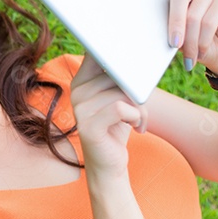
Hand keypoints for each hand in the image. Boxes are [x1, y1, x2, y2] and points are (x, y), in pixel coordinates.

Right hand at [70, 53, 146, 174]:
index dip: (117, 54)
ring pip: (121, 92)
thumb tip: (136, 55)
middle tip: (141, 107)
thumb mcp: (119, 98)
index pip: (98, 54)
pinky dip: (136, 117)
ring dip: (140, 108)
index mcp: (81, 81)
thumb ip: (120, 77)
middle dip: (137, 90)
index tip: (133, 57)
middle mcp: (76, 93)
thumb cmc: (117, 128)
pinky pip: (120, 109)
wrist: (109, 165)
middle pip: (117, 74)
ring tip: (138, 121)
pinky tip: (136, 127)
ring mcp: (80, 110)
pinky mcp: (88, 126)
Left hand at [169, 0, 217, 75]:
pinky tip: (202, 52)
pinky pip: (210, 21)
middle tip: (174, 45)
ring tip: (190, 58)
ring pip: (194, 14)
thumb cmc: (193, 47)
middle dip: (174, 23)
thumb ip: (164, 30)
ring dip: (190, 41)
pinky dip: (203, 41)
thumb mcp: (175, 40)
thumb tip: (150, 30)